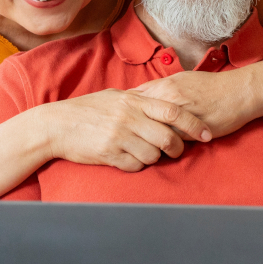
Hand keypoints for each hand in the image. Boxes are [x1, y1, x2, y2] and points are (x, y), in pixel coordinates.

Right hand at [41, 90, 211, 172]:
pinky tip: (129, 159)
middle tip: (177, 151)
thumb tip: (162, 102)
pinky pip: (135, 166)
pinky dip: (137, 165)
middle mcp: (128, 118)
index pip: (172, 111)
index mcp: (133, 101)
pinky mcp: (109, 154)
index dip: (193, 124)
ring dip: (155, 158)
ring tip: (147, 154)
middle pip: (168, 137)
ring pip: (153, 155)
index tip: (206, 134)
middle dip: (178, 148)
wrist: (56, 125)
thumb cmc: (86, 110)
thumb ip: (138, 100)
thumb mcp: (114, 97)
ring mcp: (119, 137)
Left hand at [133, 69, 258, 139]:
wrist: (240, 93)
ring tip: (140, 144)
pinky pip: (172, 142)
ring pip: (153, 132)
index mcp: (164, 87)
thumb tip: (139, 94)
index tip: (120, 117)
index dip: (126, 110)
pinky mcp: (191, 132)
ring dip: (146, 139)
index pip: (134, 100)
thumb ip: (159, 87)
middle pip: (139, 118)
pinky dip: (164, 146)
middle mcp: (168, 101)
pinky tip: (160, 148)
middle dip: (131, 127)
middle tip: (125, 134)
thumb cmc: (211, 86)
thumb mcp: (182, 79)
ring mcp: (179, 118)